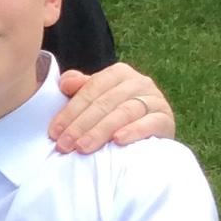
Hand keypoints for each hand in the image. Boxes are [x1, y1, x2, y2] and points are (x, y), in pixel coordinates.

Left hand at [50, 62, 174, 152]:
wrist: (149, 133)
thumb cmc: (113, 115)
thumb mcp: (95, 100)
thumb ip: (79, 89)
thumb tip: (65, 83)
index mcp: (118, 73)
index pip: (91, 89)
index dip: (70, 110)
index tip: (54, 132)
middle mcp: (139, 81)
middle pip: (105, 102)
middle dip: (81, 125)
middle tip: (65, 145)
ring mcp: (155, 99)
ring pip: (124, 112)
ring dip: (101, 130)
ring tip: (83, 147)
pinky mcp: (166, 118)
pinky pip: (150, 122)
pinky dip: (133, 131)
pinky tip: (118, 141)